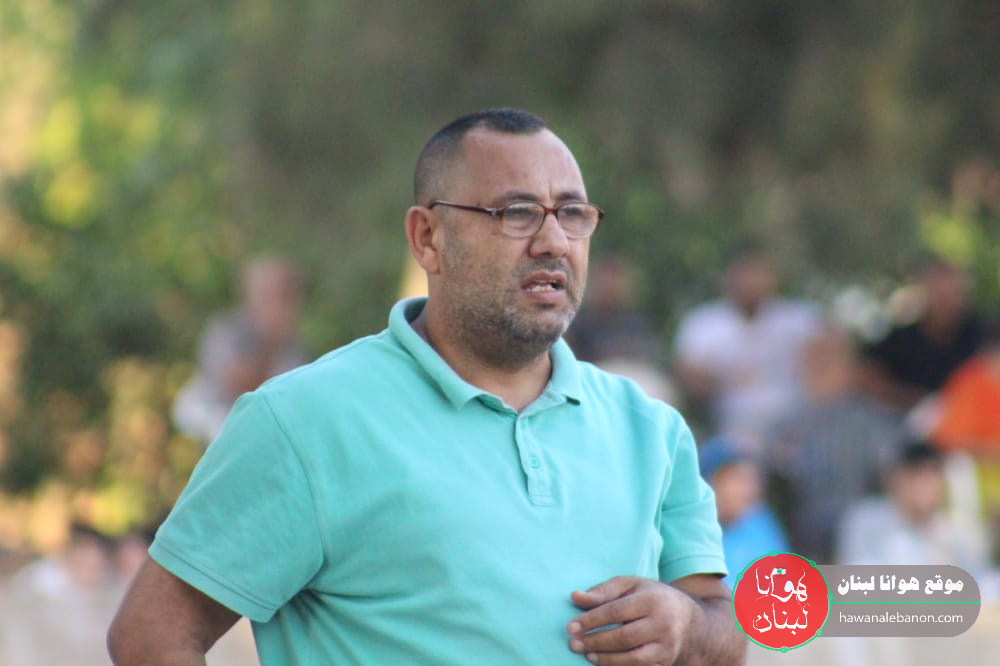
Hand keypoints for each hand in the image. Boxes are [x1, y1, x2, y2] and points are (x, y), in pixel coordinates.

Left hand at [567, 576, 695, 665]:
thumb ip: (603, 591)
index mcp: (652, 600)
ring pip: (633, 658)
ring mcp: (667, 646)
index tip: (570, 627)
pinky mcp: (666, 662)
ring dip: (607, 659)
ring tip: (588, 655)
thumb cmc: (651, 597)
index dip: (591, 620)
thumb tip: (575, 597)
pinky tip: (604, 663)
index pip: (616, 611)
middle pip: (624, 637)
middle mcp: (663, 623)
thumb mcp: (631, 585)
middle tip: (573, 644)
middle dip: (596, 642)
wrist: (688, 620)